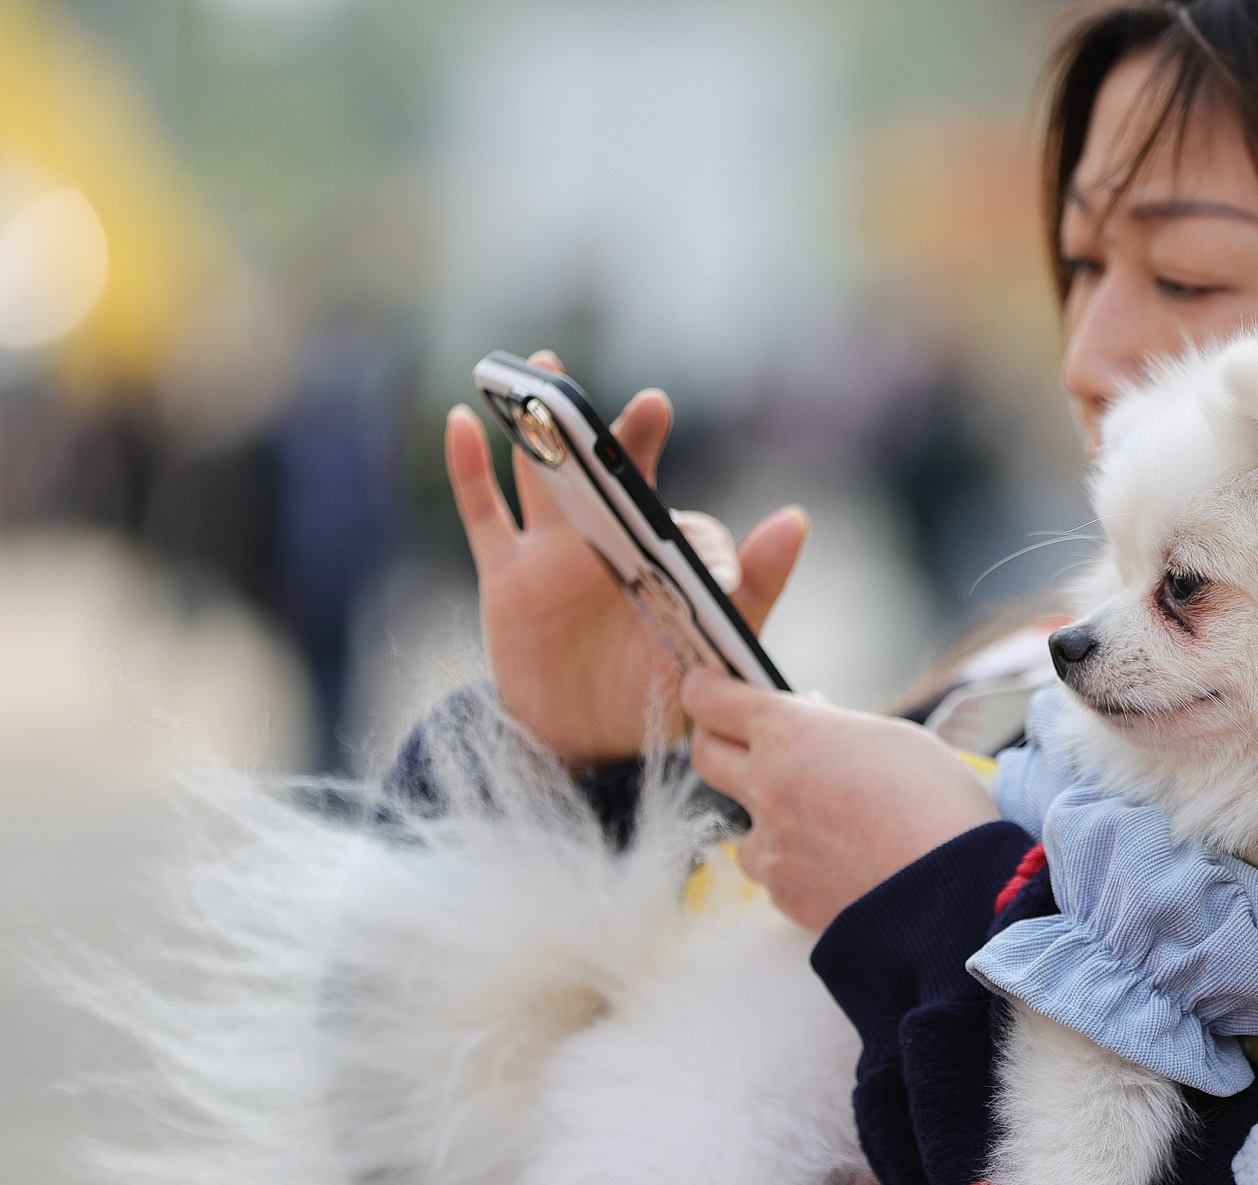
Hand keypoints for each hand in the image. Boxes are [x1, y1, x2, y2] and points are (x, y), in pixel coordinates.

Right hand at [443, 351, 806, 764]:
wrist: (586, 745)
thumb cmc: (656, 694)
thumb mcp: (712, 647)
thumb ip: (757, 586)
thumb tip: (796, 518)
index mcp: (662, 557)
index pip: (683, 526)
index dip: (700, 543)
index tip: (717, 577)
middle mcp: (609, 540)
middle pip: (615, 474)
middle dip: (627, 437)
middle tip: (651, 407)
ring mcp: (553, 552)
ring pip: (543, 473)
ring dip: (542, 422)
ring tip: (546, 366)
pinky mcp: (506, 576)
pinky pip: (483, 513)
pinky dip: (469, 468)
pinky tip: (461, 421)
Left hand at [682, 669, 999, 930]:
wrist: (955, 890)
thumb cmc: (938, 802)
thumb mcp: (893, 737)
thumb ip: (835, 728)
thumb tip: (811, 719)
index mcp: (788, 734)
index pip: (709, 699)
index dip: (707, 689)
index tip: (711, 689)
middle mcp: (765, 787)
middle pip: (704, 755)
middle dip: (719, 742)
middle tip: (748, 743)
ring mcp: (770, 847)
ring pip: (741, 825)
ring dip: (766, 818)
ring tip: (819, 823)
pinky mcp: (784, 895)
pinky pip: (774, 874)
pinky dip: (796, 866)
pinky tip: (838, 865)